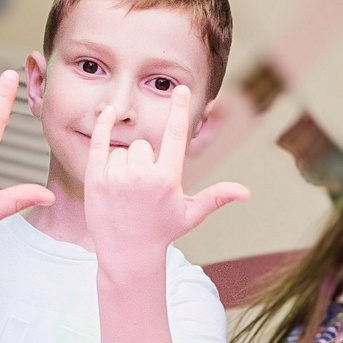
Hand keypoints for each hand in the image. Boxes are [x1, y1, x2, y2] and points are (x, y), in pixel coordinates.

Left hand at [82, 86, 248, 261]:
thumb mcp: (190, 214)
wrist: (126, 253)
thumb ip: (216, 197)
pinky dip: (103, 127)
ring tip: (125, 191)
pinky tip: (109, 113)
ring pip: (123, 149)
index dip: (180, 110)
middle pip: (144, 145)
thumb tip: (247, 192)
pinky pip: (100, 142)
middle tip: (142, 188)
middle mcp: (142, 175)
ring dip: (124, 163)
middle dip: (145, 160)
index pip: (176, 135)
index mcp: (167, 179)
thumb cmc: (162, 231)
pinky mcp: (95, 178)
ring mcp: (116, 176)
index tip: (181, 89)